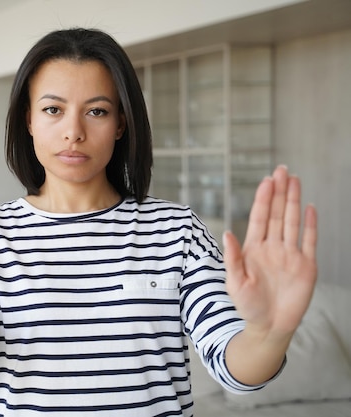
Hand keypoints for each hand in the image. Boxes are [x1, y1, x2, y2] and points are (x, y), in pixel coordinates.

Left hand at [223, 165, 317, 337]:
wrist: (269, 326)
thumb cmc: (248, 306)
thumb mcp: (234, 282)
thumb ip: (232, 258)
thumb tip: (227, 233)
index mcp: (254, 249)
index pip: (260, 218)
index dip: (263, 199)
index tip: (266, 180)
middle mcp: (272, 247)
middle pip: (277, 214)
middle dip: (279, 192)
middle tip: (282, 170)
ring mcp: (290, 255)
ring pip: (292, 221)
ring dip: (293, 201)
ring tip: (294, 180)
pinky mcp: (306, 266)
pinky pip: (309, 241)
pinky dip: (310, 224)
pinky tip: (309, 207)